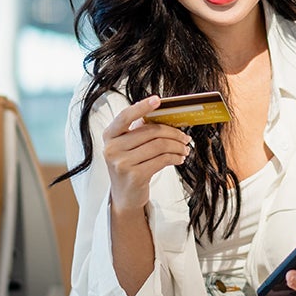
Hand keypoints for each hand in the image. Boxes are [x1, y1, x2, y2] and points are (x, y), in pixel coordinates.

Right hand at [102, 96, 192, 212]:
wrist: (124, 196)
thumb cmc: (129, 166)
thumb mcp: (127, 147)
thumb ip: (139, 131)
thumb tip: (165, 117)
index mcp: (110, 135)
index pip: (126, 116)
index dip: (142, 106)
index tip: (158, 100)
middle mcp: (112, 148)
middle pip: (150, 132)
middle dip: (173, 133)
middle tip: (185, 137)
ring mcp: (122, 163)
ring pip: (159, 146)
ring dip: (177, 146)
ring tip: (184, 149)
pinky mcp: (134, 176)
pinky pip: (162, 160)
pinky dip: (175, 157)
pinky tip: (179, 158)